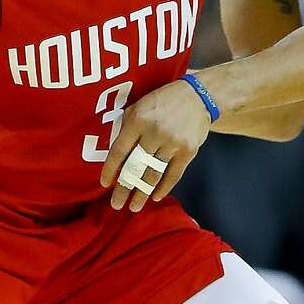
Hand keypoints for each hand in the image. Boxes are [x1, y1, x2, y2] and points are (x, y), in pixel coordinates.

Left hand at [99, 80, 211, 212]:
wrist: (198, 96)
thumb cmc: (162, 102)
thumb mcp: (139, 105)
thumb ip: (125, 126)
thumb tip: (113, 153)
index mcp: (138, 119)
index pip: (119, 150)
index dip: (111, 169)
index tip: (104, 184)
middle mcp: (155, 132)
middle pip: (135, 166)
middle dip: (124, 188)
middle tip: (116, 205)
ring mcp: (173, 143)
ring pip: (153, 173)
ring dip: (142, 192)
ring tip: (134, 207)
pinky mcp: (188, 151)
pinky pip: (173, 174)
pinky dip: (163, 188)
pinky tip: (155, 197)